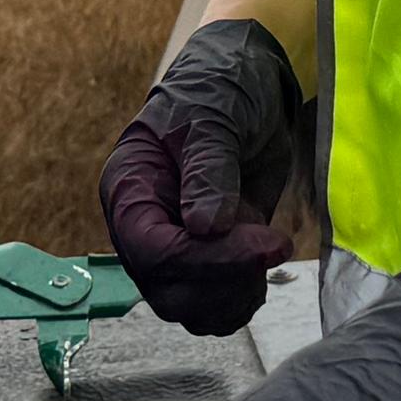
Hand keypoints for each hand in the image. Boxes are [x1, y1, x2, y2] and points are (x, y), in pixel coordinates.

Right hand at [99, 16, 309, 335]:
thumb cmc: (219, 91)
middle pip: (169, 291)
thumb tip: (206, 227)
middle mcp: (143, 231)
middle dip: (226, 279)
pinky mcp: (206, 264)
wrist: (247, 91)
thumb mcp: (213, 119)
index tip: (261, 244)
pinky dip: (243, 298)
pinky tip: (264, 260)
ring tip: (268, 246)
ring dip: (237, 294)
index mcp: (129, 192)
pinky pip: (216, 308)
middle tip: (272, 244)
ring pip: (192, 310)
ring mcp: (174, 251)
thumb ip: (210, 171)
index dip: (206, 259)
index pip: (151, 252)